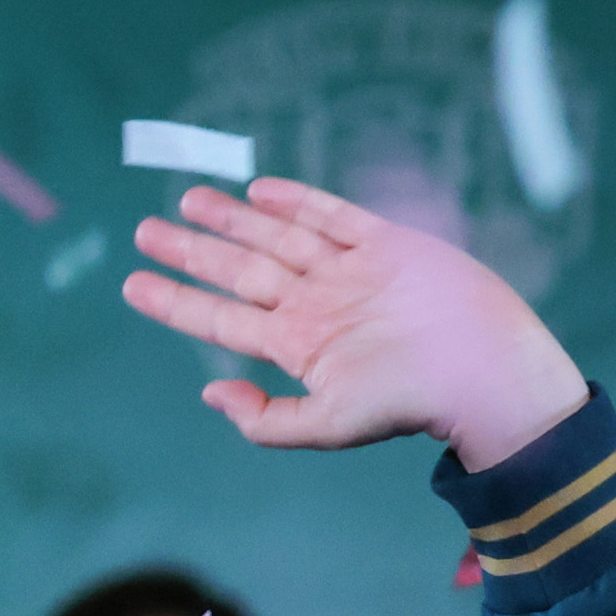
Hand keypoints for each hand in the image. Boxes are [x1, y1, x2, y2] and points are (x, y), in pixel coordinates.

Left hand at [120, 179, 588, 471]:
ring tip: (188, 200)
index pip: (220, 319)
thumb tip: (209, 395)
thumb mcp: (326, 425)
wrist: (484, 371)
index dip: (176, 300)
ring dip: (232, 219)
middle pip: (238, 270)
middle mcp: (315, 304)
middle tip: (142, 230)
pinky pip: (334, 215)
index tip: (132, 283)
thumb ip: (265, 420)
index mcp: (297, 344)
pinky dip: (298, 201)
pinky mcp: (388, 244)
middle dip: (191, 250)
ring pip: (276, 236)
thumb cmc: (409, 404)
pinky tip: (259, 190)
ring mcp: (349, 271)